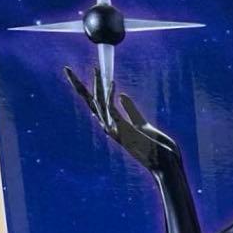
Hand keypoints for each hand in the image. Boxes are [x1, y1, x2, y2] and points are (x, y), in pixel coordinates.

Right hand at [65, 64, 181, 176]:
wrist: (166, 164)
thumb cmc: (156, 148)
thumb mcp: (142, 124)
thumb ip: (130, 110)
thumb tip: (121, 95)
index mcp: (114, 125)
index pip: (96, 104)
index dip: (88, 89)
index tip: (82, 75)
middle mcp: (110, 127)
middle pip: (89, 102)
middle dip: (78, 85)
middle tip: (66, 69)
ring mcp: (115, 130)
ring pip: (99, 103)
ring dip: (98, 85)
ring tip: (97, 68)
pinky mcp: (123, 131)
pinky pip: (112, 110)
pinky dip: (111, 96)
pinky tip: (113, 83)